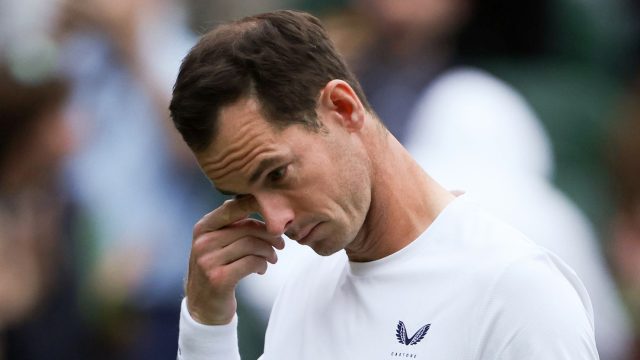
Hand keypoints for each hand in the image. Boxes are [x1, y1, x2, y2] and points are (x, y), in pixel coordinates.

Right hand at [186, 196, 284, 324]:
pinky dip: (262, 264)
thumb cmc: (217, 269)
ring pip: (251, 245)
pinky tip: (262, 269)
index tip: (275, 212)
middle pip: (246, 228)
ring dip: (268, 251)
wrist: (204, 307)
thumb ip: (231, 225)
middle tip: (281, 243)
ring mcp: (208, 261)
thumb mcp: (217, 244)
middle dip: (269, 234)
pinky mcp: (219, 279)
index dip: (256, 205)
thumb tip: (253, 201)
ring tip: (273, 258)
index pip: (232, 208)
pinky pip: (251, 262)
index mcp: (202, 228)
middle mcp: (202, 242)